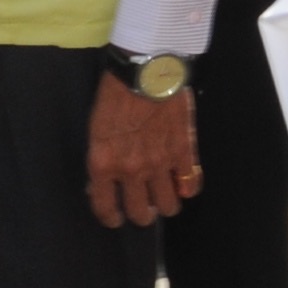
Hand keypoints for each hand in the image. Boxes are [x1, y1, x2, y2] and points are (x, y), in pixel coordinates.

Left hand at [86, 68, 199, 227]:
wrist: (145, 69)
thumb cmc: (115, 94)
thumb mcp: (96, 130)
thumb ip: (103, 159)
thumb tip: (105, 181)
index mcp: (104, 164)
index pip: (106, 208)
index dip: (111, 218)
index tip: (115, 218)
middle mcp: (132, 170)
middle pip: (141, 214)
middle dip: (142, 214)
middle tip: (143, 206)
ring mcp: (160, 163)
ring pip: (169, 206)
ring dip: (166, 204)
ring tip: (165, 195)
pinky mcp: (184, 151)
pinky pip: (191, 184)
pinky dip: (188, 187)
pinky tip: (183, 182)